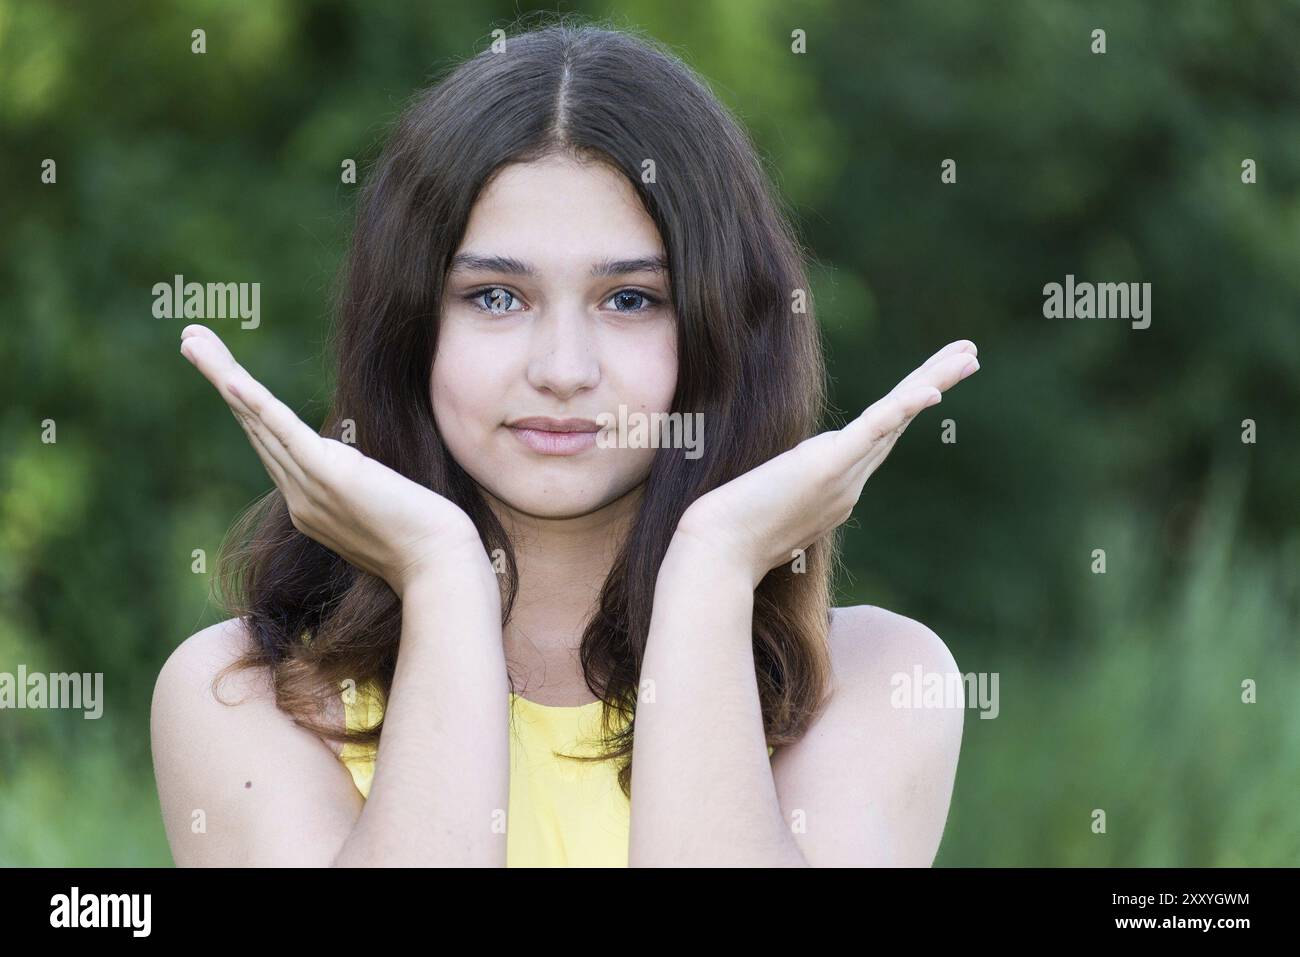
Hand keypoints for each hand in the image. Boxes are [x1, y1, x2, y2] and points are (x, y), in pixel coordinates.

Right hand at [179, 324, 483, 596]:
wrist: (438, 565)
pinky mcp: (329, 477)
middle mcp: (299, 497)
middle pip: (252, 426)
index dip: (247, 406)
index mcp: (309, 504)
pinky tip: (230, 378)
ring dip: (223, 376)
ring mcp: (309, 489)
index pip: (271, 444)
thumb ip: (361, 486)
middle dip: (221, 379)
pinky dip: (256, 404)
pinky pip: (284, 434)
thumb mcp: (383, 507)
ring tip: (192, 340)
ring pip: (257, 422)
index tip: (228, 375)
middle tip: (191, 340)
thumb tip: (362, 466)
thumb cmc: (426, 539)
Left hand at [674, 339, 979, 587]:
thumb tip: (772, 482)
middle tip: (969, 358)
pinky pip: (872, 432)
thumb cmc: (726, 538)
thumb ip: (778, 493)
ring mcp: (842, 478)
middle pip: (899, 424)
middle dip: (934, 386)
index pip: (877, 439)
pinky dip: (903, 409)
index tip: (928, 387)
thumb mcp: (760, 507)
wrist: (718, 557)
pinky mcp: (827, 468)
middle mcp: (849, 485)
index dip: (906, 408)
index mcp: (836, 490)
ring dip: (934, 383)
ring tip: (967, 355)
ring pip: (896, 420)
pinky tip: (930, 390)